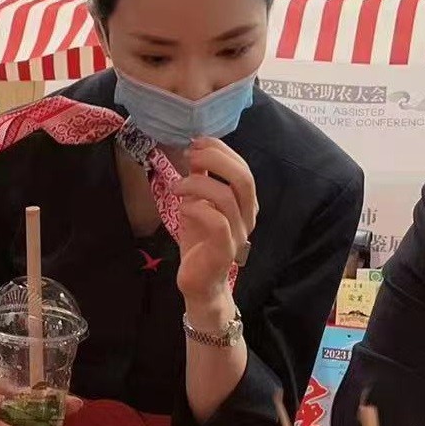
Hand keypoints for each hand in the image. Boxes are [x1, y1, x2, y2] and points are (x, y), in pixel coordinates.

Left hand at [175, 136, 257, 308]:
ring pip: (227, 198)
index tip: (196, 142)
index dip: (221, 150)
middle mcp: (248, 217)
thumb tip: (195, 153)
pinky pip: (217, 222)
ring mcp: (238, 234)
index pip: (242, 168)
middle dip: (216, 159)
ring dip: (198, 184)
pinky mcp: (225, 251)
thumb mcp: (197, 205)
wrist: (199, 283)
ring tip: (176, 186)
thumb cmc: (199, 244)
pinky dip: (197, 208)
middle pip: (243, 178)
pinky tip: (182, 208)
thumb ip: (201, 181)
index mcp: (245, 203)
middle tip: (190, 155)